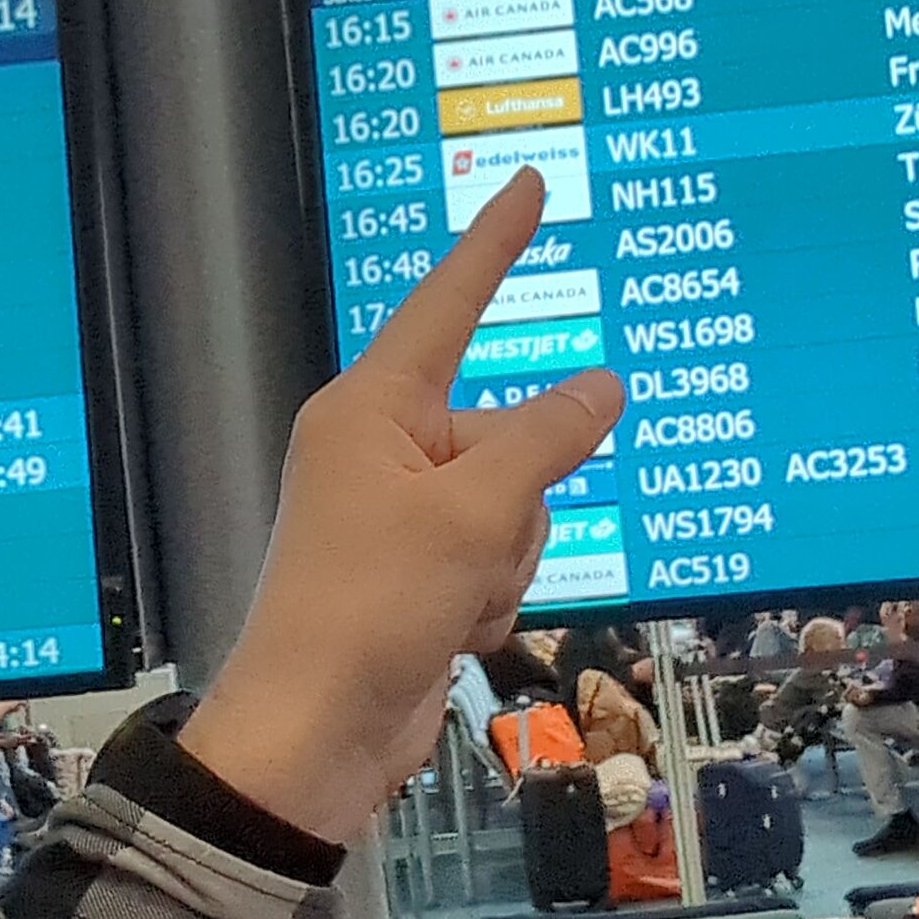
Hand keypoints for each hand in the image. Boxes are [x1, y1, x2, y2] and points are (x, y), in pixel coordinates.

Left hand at [180, 170, 625, 843]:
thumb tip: (600, 386)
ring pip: (514, 507)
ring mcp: (399, 515)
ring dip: (504, 562)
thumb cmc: (371, 607)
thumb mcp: (476, 514)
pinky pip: (494, 561)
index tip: (526, 185)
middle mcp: (380, 450)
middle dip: (517, 504)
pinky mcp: (416, 574)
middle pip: (506, 435)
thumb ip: (549, 440)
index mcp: (371, 409)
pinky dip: (488, 600)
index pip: (448, 306)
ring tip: (450, 601)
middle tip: (469, 554)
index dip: (495, 246)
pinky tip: (448, 634)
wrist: (318, 733)